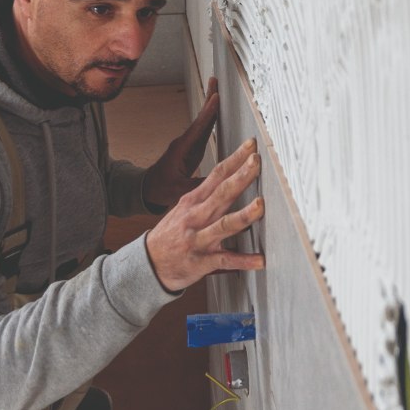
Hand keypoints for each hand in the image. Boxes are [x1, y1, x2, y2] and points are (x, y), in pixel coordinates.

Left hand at [144, 78, 222, 210]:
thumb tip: (218, 182)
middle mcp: (185, 143)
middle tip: (215, 81)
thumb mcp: (179, 190)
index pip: (198, 127)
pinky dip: (210, 119)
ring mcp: (188, 145)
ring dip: (210, 107)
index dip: (208, 112)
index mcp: (182, 150)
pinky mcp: (192, 149)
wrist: (149, 190)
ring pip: (202, 122)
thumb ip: (197, 185)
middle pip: (200, 118)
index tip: (216, 97)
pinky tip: (216, 114)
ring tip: (217, 91)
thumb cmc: (161, 189)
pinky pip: (203, 130)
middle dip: (208, 100)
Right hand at [145, 137, 265, 292]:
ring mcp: (199, 239)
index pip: (217, 175)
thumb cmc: (172, 234)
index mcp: (194, 201)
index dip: (235, 159)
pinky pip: (225, 260)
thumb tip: (231, 178)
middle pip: (222, 193)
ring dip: (244, 215)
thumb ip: (208, 195)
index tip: (251, 146)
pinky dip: (244, 261)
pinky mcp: (202, 261)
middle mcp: (196, 217)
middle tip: (257, 162)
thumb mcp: (184, 209)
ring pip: (224, 225)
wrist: (148, 263)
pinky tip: (260, 260)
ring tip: (261, 206)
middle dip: (241, 177)